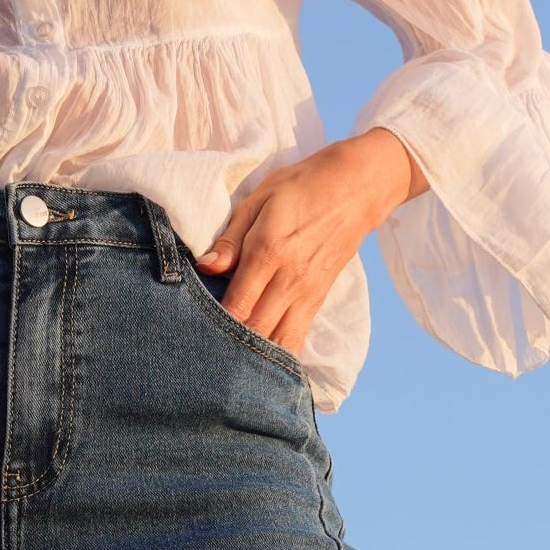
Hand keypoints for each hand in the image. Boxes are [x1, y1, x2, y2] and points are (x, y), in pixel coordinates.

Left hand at [198, 130, 425, 355]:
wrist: (356, 188)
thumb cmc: (301, 188)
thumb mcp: (259, 200)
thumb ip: (230, 238)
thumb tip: (205, 267)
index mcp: (269, 251)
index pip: (236, 305)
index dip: (213, 324)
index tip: (194, 329)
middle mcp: (290, 279)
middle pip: (255, 330)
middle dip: (229, 345)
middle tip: (205, 352)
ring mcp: (307, 294)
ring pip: (279, 343)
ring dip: (255, 356)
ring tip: (231, 361)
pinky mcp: (318, 301)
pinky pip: (297, 339)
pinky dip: (279, 354)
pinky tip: (261, 361)